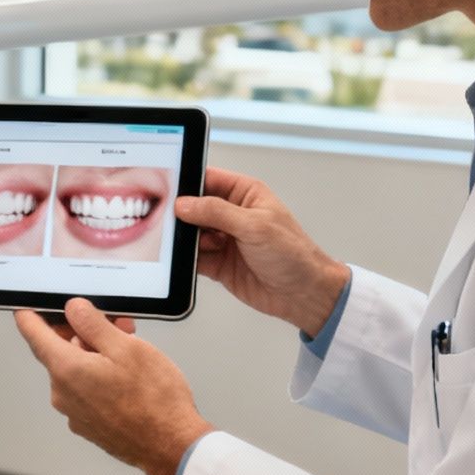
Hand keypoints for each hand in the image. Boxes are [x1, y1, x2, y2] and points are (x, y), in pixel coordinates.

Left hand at [15, 299, 215, 474]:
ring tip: (130, 352)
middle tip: (116, 325)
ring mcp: (74, 412)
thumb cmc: (155, 402)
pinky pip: (85, 390)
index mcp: (67, 369)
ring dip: (96, 354)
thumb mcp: (126, 347)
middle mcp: (63, 394)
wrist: (171, 446)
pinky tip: (126, 377)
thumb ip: (92, 323)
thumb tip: (73, 309)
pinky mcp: (88, 424)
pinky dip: (99, 376)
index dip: (31, 312)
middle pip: (59, 349)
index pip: (32, 333)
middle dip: (83, 331)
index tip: (32, 305)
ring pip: (75, 369)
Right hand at [174, 166, 348, 334]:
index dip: (188, 183)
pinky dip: (187, 259)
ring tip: (192, 244)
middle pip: (194, 207)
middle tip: (176, 222)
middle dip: (183, 215)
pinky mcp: (218, 263)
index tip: (170, 191)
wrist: (304, 294)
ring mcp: (224, 239)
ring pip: (191, 233)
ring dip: (186, 239)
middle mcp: (233, 214)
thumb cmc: (295, 254)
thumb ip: (217, 212)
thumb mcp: (255, 226)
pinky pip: (194, 257)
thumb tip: (186, 204)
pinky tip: (190, 260)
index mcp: (245, 194)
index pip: (208, 179)